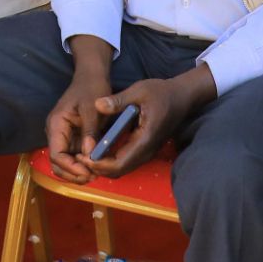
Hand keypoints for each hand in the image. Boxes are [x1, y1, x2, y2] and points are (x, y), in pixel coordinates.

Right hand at [44, 63, 113, 184]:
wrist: (92, 76)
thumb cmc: (91, 88)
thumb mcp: (92, 108)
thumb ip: (90, 131)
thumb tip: (89, 153)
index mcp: (56, 125)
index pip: (56, 154)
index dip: (70, 167)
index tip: (88, 172)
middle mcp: (57, 133)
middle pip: (57, 163)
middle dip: (73, 173)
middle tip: (93, 177)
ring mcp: (64, 136)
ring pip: (65, 163)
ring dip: (77, 172)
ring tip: (96, 174)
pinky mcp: (74, 138)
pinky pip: (74, 157)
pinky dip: (83, 165)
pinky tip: (96, 167)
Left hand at [86, 70, 212, 179]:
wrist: (182, 97)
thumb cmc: (161, 92)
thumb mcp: (139, 90)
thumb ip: (117, 100)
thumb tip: (97, 104)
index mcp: (145, 139)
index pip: (120, 163)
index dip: (100, 164)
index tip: (84, 156)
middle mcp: (146, 151)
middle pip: (119, 170)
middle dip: (98, 168)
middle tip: (79, 156)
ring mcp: (147, 152)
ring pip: (122, 168)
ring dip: (103, 166)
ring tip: (85, 154)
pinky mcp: (145, 149)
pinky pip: (126, 161)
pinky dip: (110, 161)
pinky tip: (98, 150)